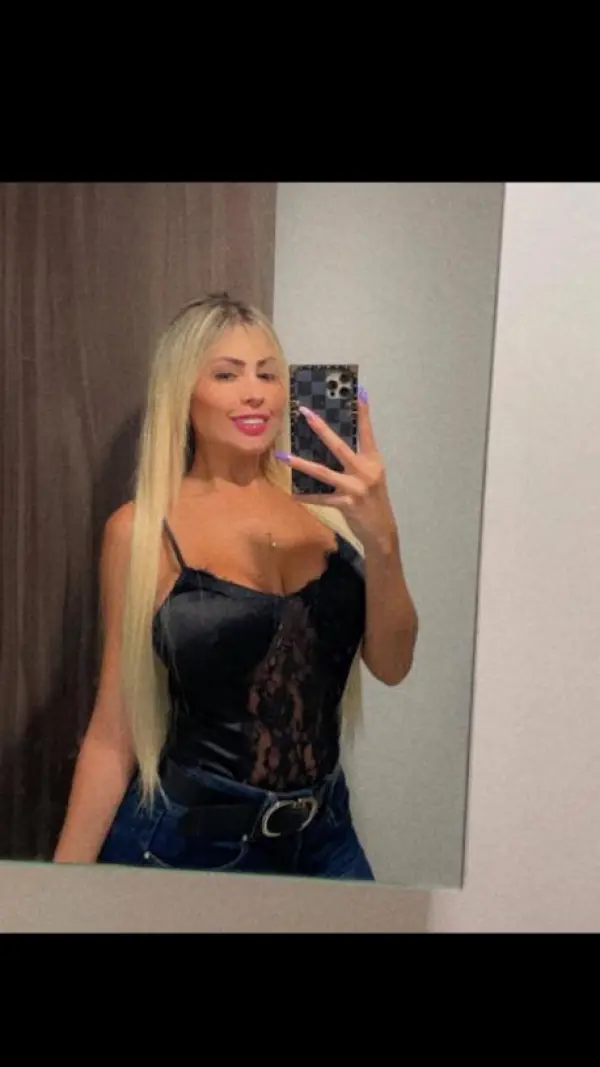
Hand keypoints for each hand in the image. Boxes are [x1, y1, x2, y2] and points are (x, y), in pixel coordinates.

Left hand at [275, 387, 397, 551]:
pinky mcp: (346, 504)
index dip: (363, 413)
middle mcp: (365, 471)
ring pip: (323, 472)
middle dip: (320, 428)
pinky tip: (292, 494)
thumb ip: (357, 460)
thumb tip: (334, 444)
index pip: (366, 432)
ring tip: (282, 456)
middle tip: (305, 412)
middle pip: (339, 446)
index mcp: (373, 460)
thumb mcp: (371, 476)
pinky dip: (306, 497)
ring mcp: (355, 488)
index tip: (359, 392)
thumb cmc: (373, 499)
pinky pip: (321, 498)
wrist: (381, 530)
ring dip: (300, 464)